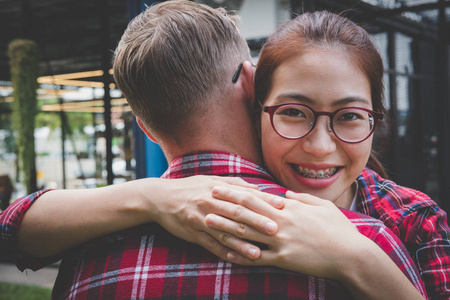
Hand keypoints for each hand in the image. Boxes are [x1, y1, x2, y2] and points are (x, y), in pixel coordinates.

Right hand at [143, 175, 284, 260]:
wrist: (160, 198)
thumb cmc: (190, 187)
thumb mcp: (211, 181)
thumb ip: (235, 185)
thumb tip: (258, 188)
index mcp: (217, 189)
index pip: (244, 195)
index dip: (264, 201)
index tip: (281, 207)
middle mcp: (210, 203)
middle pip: (237, 214)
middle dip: (257, 222)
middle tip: (275, 230)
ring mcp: (200, 220)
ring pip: (224, 233)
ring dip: (241, 243)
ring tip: (257, 253)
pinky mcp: (192, 233)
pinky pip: (209, 244)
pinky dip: (222, 252)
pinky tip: (235, 258)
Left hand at [206, 189, 363, 279]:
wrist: (351, 255)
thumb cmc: (339, 229)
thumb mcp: (322, 206)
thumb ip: (301, 198)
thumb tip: (284, 194)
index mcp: (288, 208)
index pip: (255, 197)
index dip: (235, 192)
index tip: (219, 186)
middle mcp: (280, 223)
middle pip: (245, 212)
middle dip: (223, 205)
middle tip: (205, 198)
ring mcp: (280, 242)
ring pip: (246, 234)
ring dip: (224, 227)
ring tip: (207, 221)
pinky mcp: (283, 260)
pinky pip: (257, 259)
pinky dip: (240, 256)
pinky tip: (226, 254)